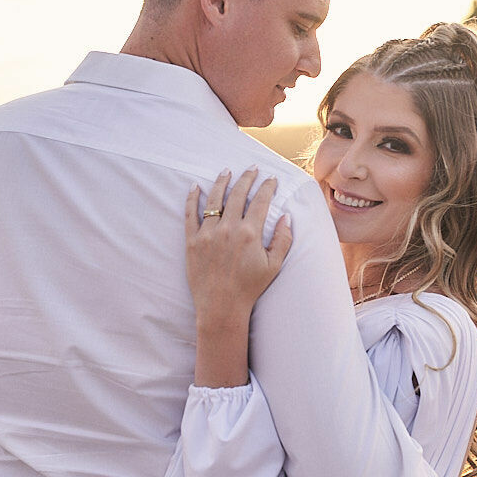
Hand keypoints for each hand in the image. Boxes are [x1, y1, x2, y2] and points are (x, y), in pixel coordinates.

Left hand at [186, 169, 291, 329]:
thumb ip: (283, 239)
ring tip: (227, 171)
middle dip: (247, 178)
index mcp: (250, 233)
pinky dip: (192, 198)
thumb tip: (286, 217)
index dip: (268, 187)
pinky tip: (196, 186)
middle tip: (252, 168)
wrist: (221, 307)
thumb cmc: (250, 288)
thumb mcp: (274, 266)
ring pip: (214, 199)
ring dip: (222, 182)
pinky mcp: (192, 241)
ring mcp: (208, 234)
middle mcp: (228, 229)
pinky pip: (190, 214)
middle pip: (238, 194)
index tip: (271, 179)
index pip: (261, 201)